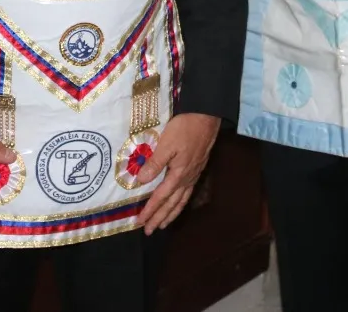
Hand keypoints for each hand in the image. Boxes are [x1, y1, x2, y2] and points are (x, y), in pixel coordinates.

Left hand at [135, 112, 220, 233]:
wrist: (207, 117)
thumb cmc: (185, 128)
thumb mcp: (166, 143)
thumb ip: (155, 163)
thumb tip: (141, 181)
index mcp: (178, 174)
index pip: (161, 197)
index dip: (150, 211)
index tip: (140, 222)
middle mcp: (187, 178)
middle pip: (172, 204)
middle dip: (160, 218)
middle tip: (150, 231)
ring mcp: (194, 174)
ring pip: (182, 200)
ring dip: (172, 213)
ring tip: (164, 224)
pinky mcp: (197, 168)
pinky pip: (188, 193)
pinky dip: (181, 203)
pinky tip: (179, 203)